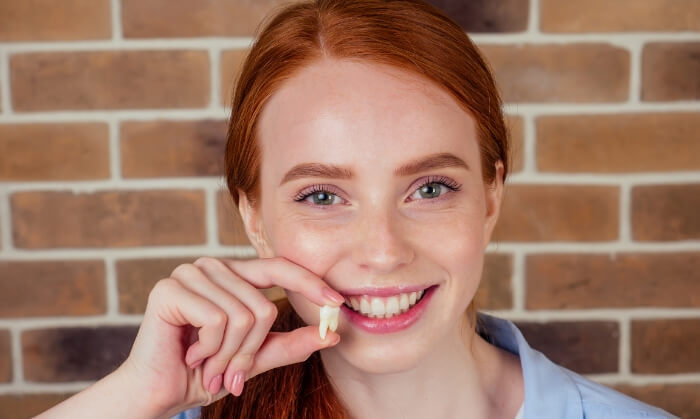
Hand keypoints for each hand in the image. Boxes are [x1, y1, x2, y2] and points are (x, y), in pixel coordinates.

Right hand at [118, 256, 343, 416]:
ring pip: (243, 315)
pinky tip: (191, 354)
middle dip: (250, 351)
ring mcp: (190, 273)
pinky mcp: (170, 288)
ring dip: (228, 355)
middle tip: (229, 374)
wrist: (158, 393)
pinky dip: (211, 349)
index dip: (310, 283)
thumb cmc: (204, 373)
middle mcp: (212, 267)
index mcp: (233, 276)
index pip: (280, 268)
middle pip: (263, 305)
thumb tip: (332, 334)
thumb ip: (290, 344)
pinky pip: (217, 320)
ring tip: (207, 365)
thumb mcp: (254, 359)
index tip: (338, 304)